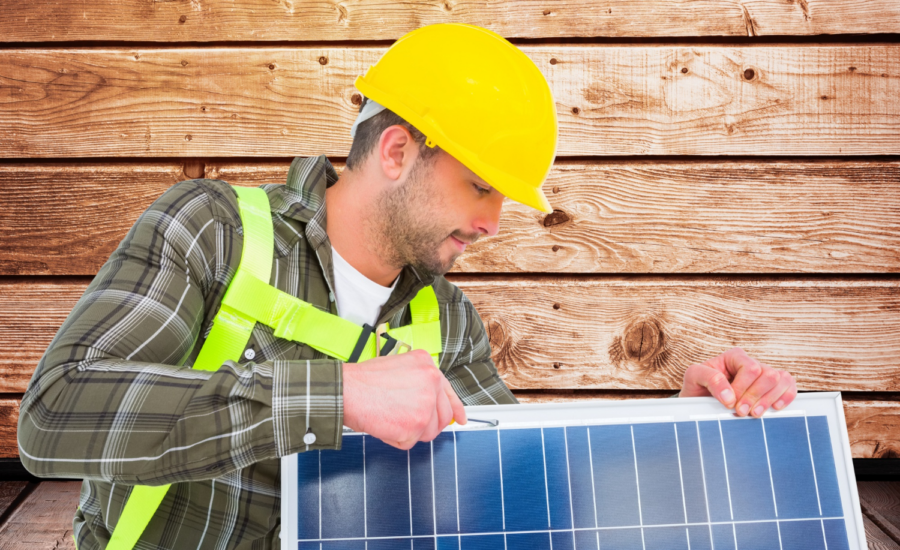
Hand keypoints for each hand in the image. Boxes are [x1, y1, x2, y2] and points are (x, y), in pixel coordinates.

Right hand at [342, 349, 467, 449]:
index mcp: (427, 366)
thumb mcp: (399, 367)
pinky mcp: (416, 424)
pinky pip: (409, 442)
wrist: (347, 391)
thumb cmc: (364, 381)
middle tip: (409, 424)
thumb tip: (430, 403)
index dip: (455, 408)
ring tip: (391, 418)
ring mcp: (426, 404)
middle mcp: (431, 382)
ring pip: (427, 432)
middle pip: (441, 417)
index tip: (460, 418)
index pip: (448, 392)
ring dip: (410, 432)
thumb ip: (419, 382)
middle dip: (426, 425)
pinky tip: (384, 424)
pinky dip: (395, 439)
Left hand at [679, 347, 796, 417]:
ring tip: (754, 414)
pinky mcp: (772, 387)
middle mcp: (751, 363)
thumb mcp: (694, 378)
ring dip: (769, 400)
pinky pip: (790, 386)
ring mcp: (764, 375)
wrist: (700, 402)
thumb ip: (709, 379)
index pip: (750, 368)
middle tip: (741, 412)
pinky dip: (786, 397)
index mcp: (734, 357)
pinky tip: (774, 408)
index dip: (743, 388)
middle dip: (755, 396)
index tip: (730, 403)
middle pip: (769, 375)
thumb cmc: (698, 387)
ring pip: (781, 380)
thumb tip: (730, 396)